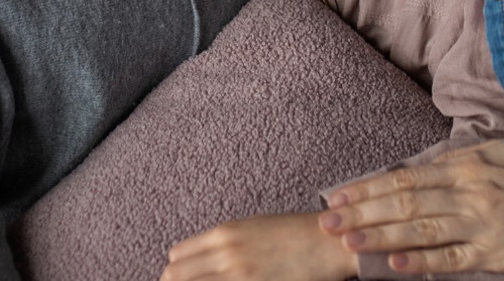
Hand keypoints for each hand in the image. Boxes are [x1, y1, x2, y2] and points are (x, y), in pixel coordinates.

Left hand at [161, 212, 357, 280]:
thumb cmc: (295, 234)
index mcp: (224, 233)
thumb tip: (201, 261)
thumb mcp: (253, 228)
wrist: (329, 243)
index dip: (174, 273)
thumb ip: (224, 244)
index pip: (176, 257)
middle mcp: (226, 253)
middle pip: (174, 276)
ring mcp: (239, 275)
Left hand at [317, 138, 503, 275]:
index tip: (337, 194)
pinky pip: (450, 259)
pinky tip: (391, 263)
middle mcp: (466, 193)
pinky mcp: (494, 254)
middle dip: (361, 213)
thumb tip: (418, 169)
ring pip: (418, 230)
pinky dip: (419, 261)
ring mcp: (479, 225)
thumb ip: (455, 163)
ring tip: (346, 241)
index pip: (404, 177)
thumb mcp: (493, 153)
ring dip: (378, 236)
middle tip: (326, 220)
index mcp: (463, 166)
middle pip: (402, 203)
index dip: (367, 187)